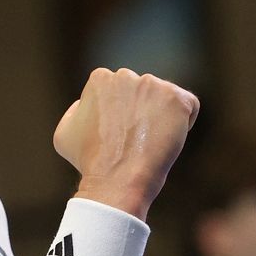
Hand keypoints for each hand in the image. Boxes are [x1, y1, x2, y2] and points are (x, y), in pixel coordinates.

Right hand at [54, 67, 198, 219]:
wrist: (116, 179)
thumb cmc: (89, 161)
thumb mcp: (65, 133)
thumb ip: (77, 110)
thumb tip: (85, 104)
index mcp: (100, 79)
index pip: (120, 92)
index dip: (121, 116)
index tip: (119, 137)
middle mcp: (127, 75)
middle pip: (143, 93)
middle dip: (142, 113)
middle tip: (135, 142)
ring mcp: (153, 85)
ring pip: (165, 100)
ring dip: (162, 119)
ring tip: (150, 144)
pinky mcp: (177, 99)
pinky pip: (189, 106)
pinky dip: (184, 123)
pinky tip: (169, 139)